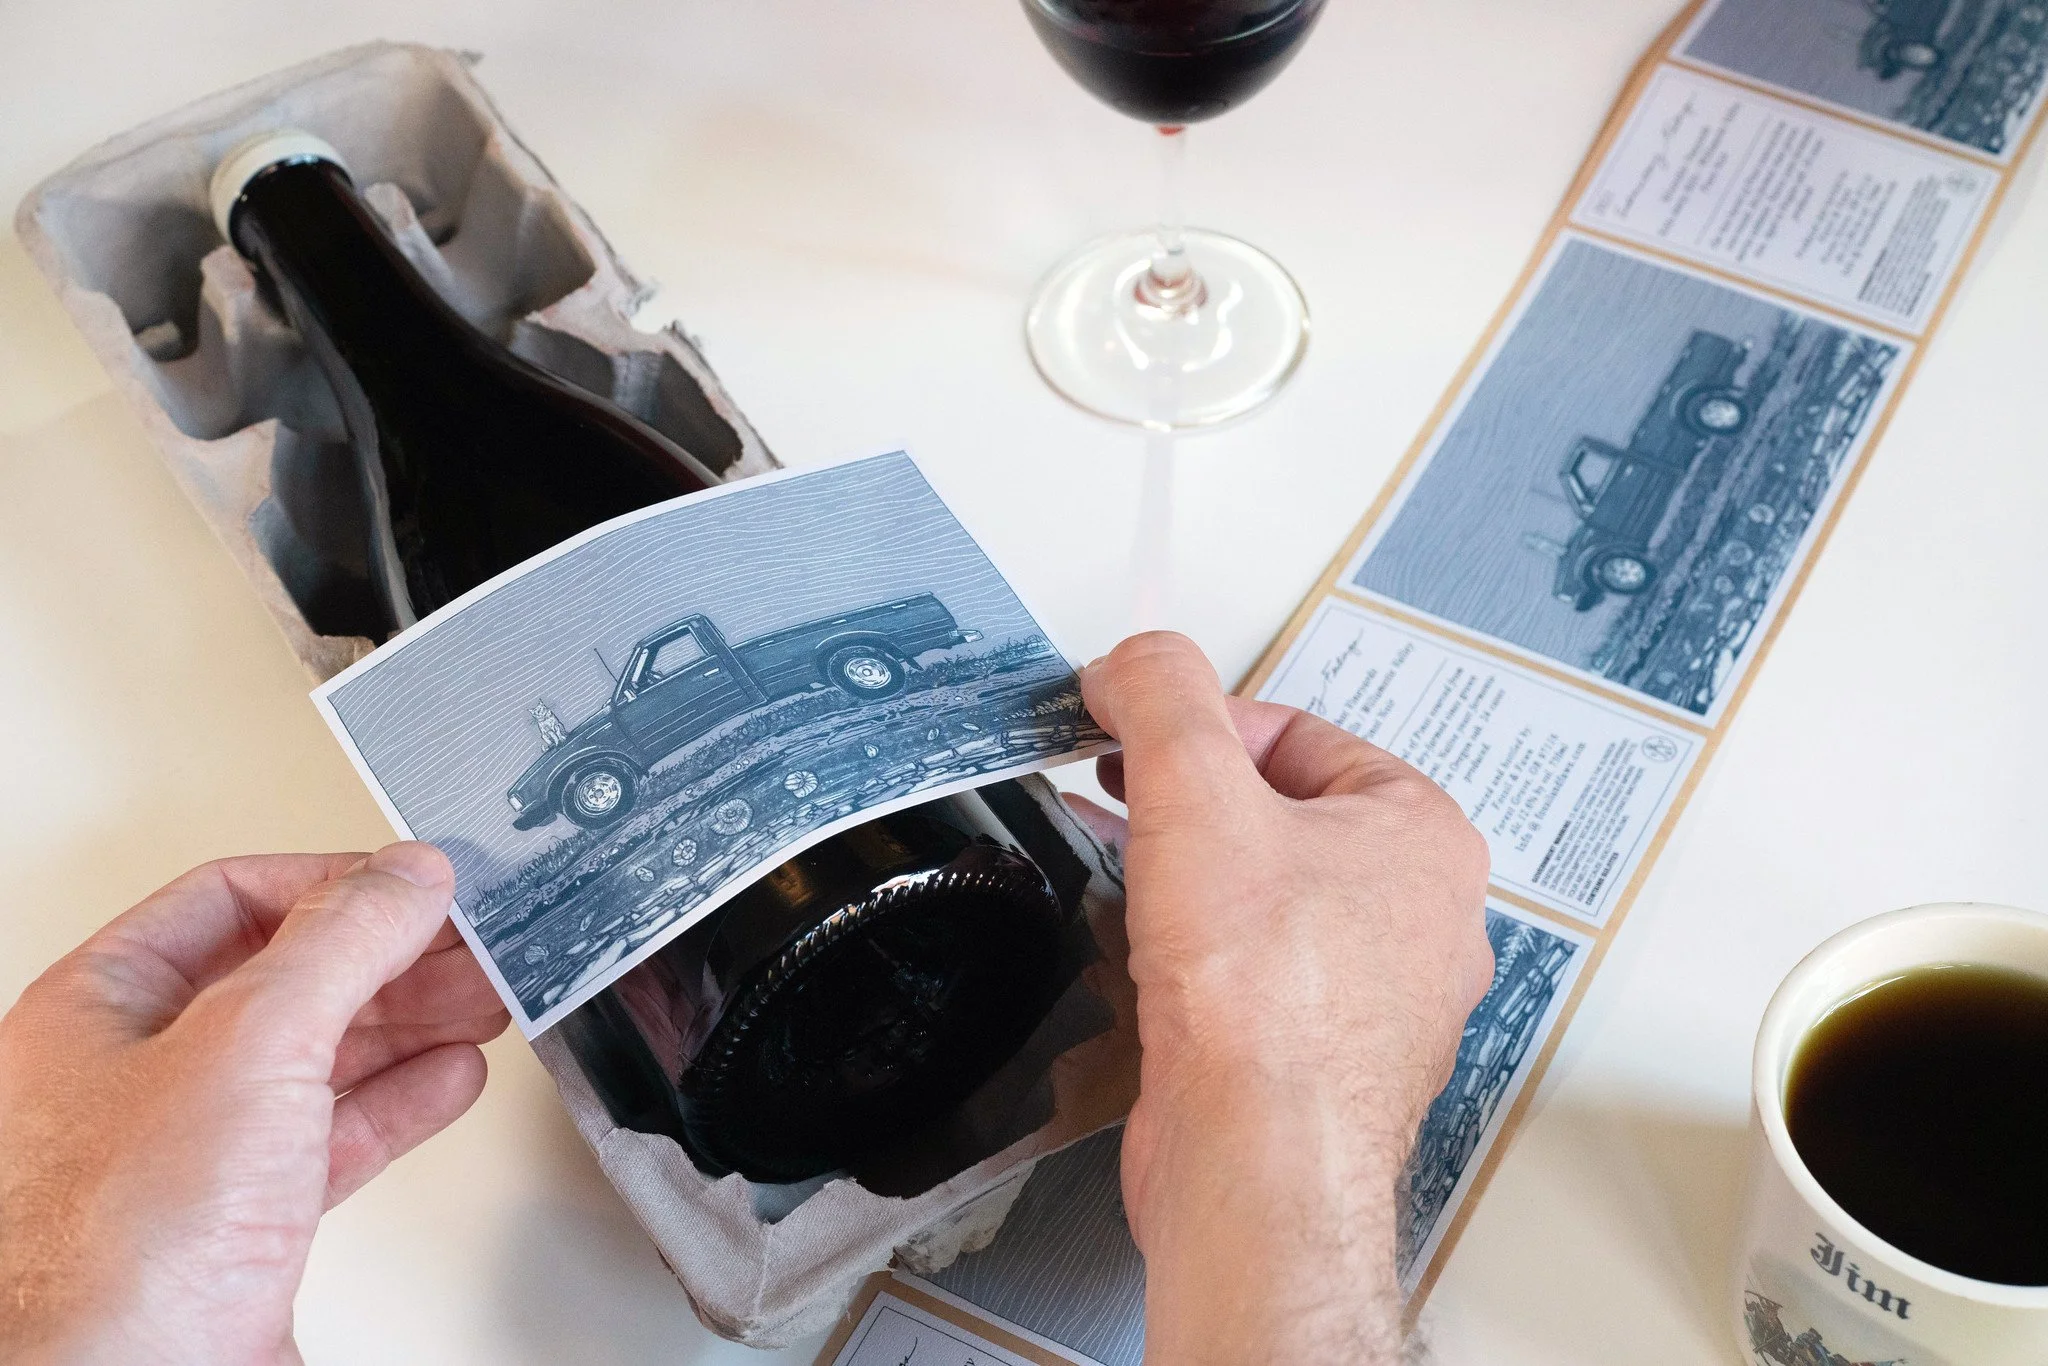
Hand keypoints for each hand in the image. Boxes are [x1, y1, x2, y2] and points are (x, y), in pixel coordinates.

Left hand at [0, 844, 509, 1365]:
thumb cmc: (121, 1246)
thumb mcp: (252, 1042)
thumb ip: (342, 943)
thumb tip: (406, 875)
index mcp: (99, 1006)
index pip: (228, 898)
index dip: (331, 882)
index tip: (415, 882)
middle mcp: (135, 1073)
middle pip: (287, 976)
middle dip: (392, 955)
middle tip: (472, 939)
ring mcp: (189, 1151)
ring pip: (318, 1056)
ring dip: (412, 1021)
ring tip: (485, 994)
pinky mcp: (241, 1220)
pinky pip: (332, 1134)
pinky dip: (402, 1099)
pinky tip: (450, 1075)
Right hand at [1076, 633, 1492, 1364]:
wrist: (1257, 1168)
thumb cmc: (1267, 1007)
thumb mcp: (1195, 794)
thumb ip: (1162, 699)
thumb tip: (1138, 658)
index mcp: (1423, 836)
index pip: (1299, 734)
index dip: (1200, 723)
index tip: (1129, 727)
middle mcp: (1416, 917)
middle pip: (1282, 816)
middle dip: (1189, 803)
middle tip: (1123, 795)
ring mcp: (1373, 996)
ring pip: (1266, 901)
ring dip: (1185, 879)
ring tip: (1121, 869)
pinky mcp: (1319, 1059)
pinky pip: (1252, 977)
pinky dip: (1193, 956)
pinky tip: (1139, 958)